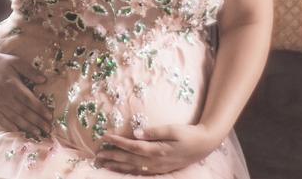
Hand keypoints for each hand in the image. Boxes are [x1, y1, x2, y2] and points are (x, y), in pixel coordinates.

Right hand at [0, 50, 52, 139]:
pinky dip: (9, 126)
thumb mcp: (16, 61)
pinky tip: (17, 131)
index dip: (40, 109)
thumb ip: (30, 71)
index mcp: (12, 85)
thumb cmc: (1, 62)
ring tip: (38, 133)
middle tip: (48, 129)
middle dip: (37, 122)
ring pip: (14, 118)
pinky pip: (1, 119)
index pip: (29, 100)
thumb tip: (44, 80)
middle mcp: (5, 96)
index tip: (50, 116)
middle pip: (23, 112)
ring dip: (26, 127)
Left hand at [94, 123, 218, 174]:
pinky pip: (141, 172)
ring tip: (103, 164)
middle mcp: (156, 161)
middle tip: (96, 155)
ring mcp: (158, 167)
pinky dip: (128, 171)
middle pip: (129, 159)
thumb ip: (155, 131)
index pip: (132, 146)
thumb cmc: (189, 134)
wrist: (204, 145)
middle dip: (112, 157)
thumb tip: (136, 132)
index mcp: (158, 150)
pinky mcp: (161, 169)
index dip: (117, 142)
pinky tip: (120, 169)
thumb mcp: (173, 129)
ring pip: (133, 168)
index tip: (104, 137)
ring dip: (117, 166)